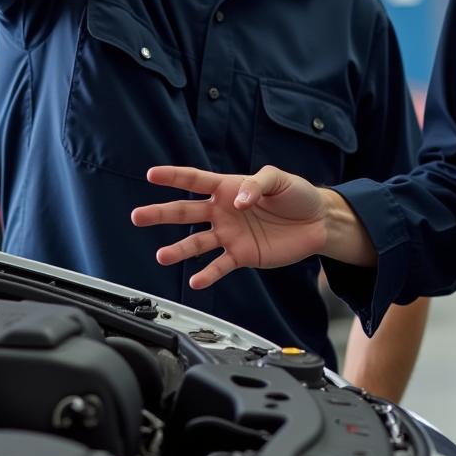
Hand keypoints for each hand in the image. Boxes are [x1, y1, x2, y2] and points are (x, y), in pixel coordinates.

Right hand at [131, 165, 328, 288]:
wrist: (317, 222)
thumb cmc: (297, 194)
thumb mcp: (278, 179)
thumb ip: (257, 185)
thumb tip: (238, 201)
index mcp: (228, 187)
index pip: (195, 180)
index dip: (173, 176)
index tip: (151, 174)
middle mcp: (223, 212)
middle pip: (186, 212)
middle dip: (161, 213)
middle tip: (138, 216)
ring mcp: (230, 235)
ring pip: (197, 242)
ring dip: (179, 250)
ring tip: (162, 256)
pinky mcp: (242, 255)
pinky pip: (219, 265)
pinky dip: (207, 274)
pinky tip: (195, 281)